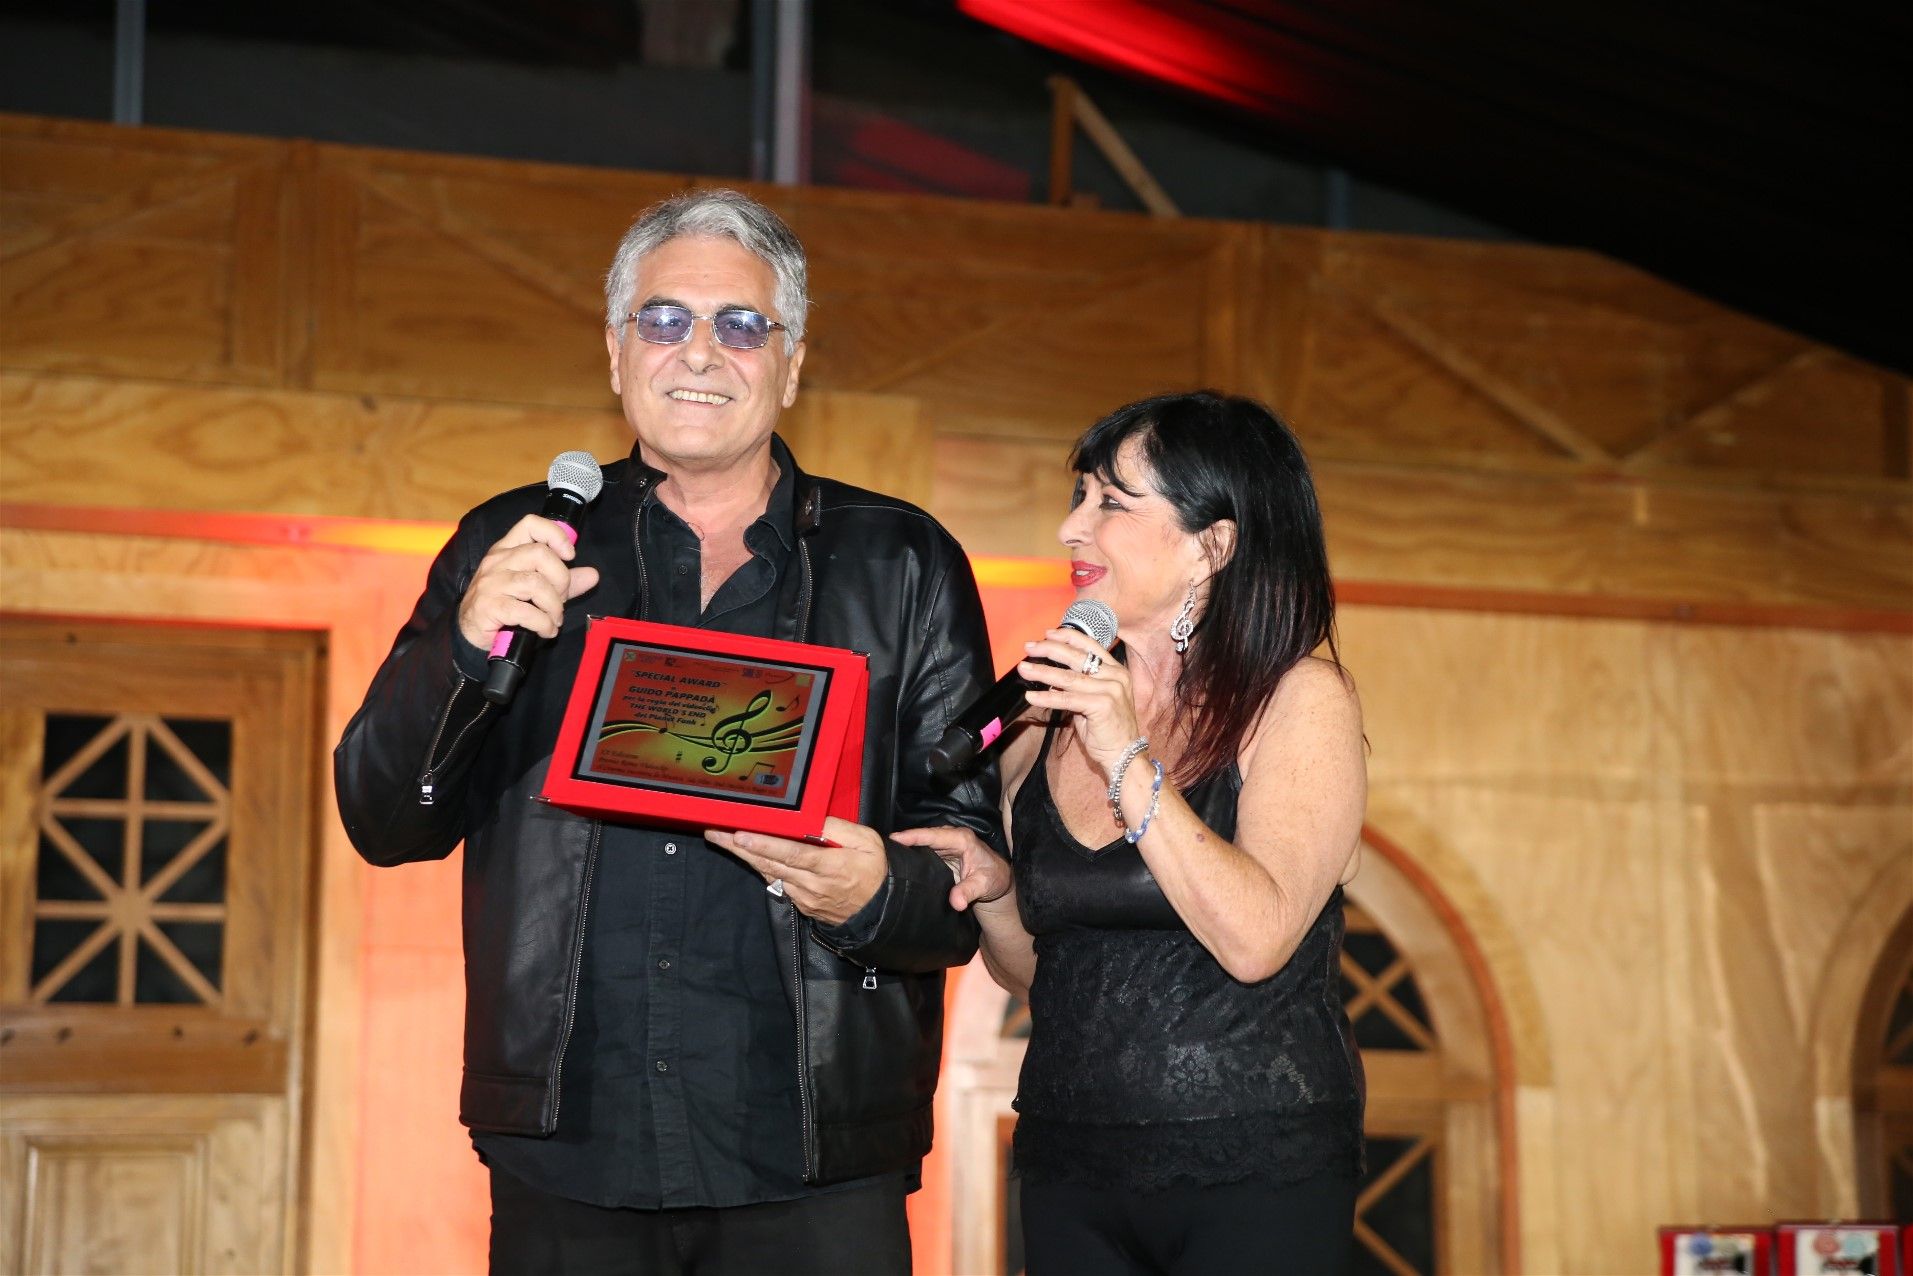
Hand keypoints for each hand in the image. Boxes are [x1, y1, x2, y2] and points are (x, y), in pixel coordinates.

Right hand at [457, 514, 600, 650]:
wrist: (471, 631)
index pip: (530, 524)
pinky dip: (544, 624)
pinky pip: (526, 611)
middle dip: (561, 579)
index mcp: (507, 549)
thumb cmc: (504, 605)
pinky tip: (546, 630)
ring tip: (554, 619)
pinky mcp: (489, 606)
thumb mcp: (534, 589)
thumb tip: (593, 575)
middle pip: (540, 553)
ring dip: (554, 606)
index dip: (555, 534)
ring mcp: (491, 583)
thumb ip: (563, 581)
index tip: (569, 555)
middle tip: (561, 599)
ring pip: (535, 583)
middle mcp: (498, 561)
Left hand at [705, 817, 887, 927]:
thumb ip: (840, 829)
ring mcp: (803, 896)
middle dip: (740, 847)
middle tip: (715, 833)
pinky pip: (776, 882)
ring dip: (744, 856)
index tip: (742, 835)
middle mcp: (812, 884)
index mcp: (830, 866)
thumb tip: (814, 820)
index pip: (792, 854)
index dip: (765, 845)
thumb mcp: (869, 843)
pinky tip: (746, 854)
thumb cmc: (875, 872)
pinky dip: (759, 867)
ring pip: (768, 873)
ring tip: (722, 839)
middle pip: (770, 864)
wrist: (880, 911)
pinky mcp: (800, 903)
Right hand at [891, 826, 1011, 912]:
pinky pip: (923, 851)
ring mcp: (945, 845)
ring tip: (885, 853)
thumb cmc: (994, 879)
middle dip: (904, 840)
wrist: (998, 882)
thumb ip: (969, 891)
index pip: (933, 835)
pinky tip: (898, 860)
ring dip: (905, 847)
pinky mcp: (941, 853)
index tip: (895, 838)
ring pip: (922, 843)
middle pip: (923, 836)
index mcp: (962, 839)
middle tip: (882, 846)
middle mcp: (951, 838)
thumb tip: (955, 902)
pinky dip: (911, 854)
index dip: (914, 836)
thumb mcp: (984, 885)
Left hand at [1018, 628, 1143, 778]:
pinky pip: (1067, 699)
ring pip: (1068, 677)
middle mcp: (1115, 676)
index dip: (1067, 637)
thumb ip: (1079, 685)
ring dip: (1042, 672)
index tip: (1047, 634)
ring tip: (1024, 669)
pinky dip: (1046, 698)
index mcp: (1116, 670)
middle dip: (1049, 650)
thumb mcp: (1095, 699)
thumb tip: (1052, 678)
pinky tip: (1031, 697)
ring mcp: (1110, 690)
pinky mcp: (1102, 705)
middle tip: (1029, 647)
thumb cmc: (1107, 729)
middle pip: (1076, 656)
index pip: (1090, 645)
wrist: (1124, 754)